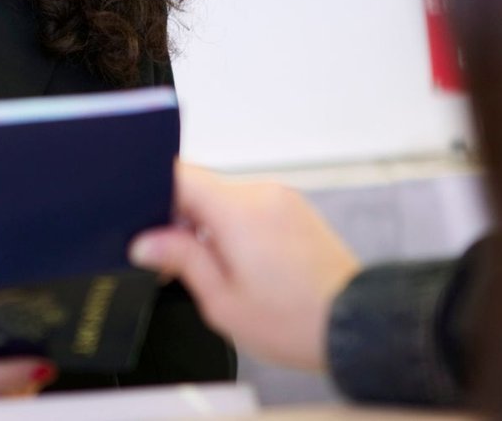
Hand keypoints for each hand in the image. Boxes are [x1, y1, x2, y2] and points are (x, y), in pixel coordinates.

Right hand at [129, 162, 360, 371]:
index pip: (180, 175)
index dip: (153, 194)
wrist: (355, 326)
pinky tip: (243, 264)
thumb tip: (146, 243)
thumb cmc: (295, 321)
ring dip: (211, 226)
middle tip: (180, 263)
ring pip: (225, 199)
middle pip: (201, 188)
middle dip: (182, 220)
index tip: (146, 224)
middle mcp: (262, 195)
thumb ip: (181, 260)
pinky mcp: (295, 210)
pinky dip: (237, 228)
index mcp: (237, 211)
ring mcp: (282, 199)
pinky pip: (251, 207)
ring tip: (220, 271)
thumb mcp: (222, 301)